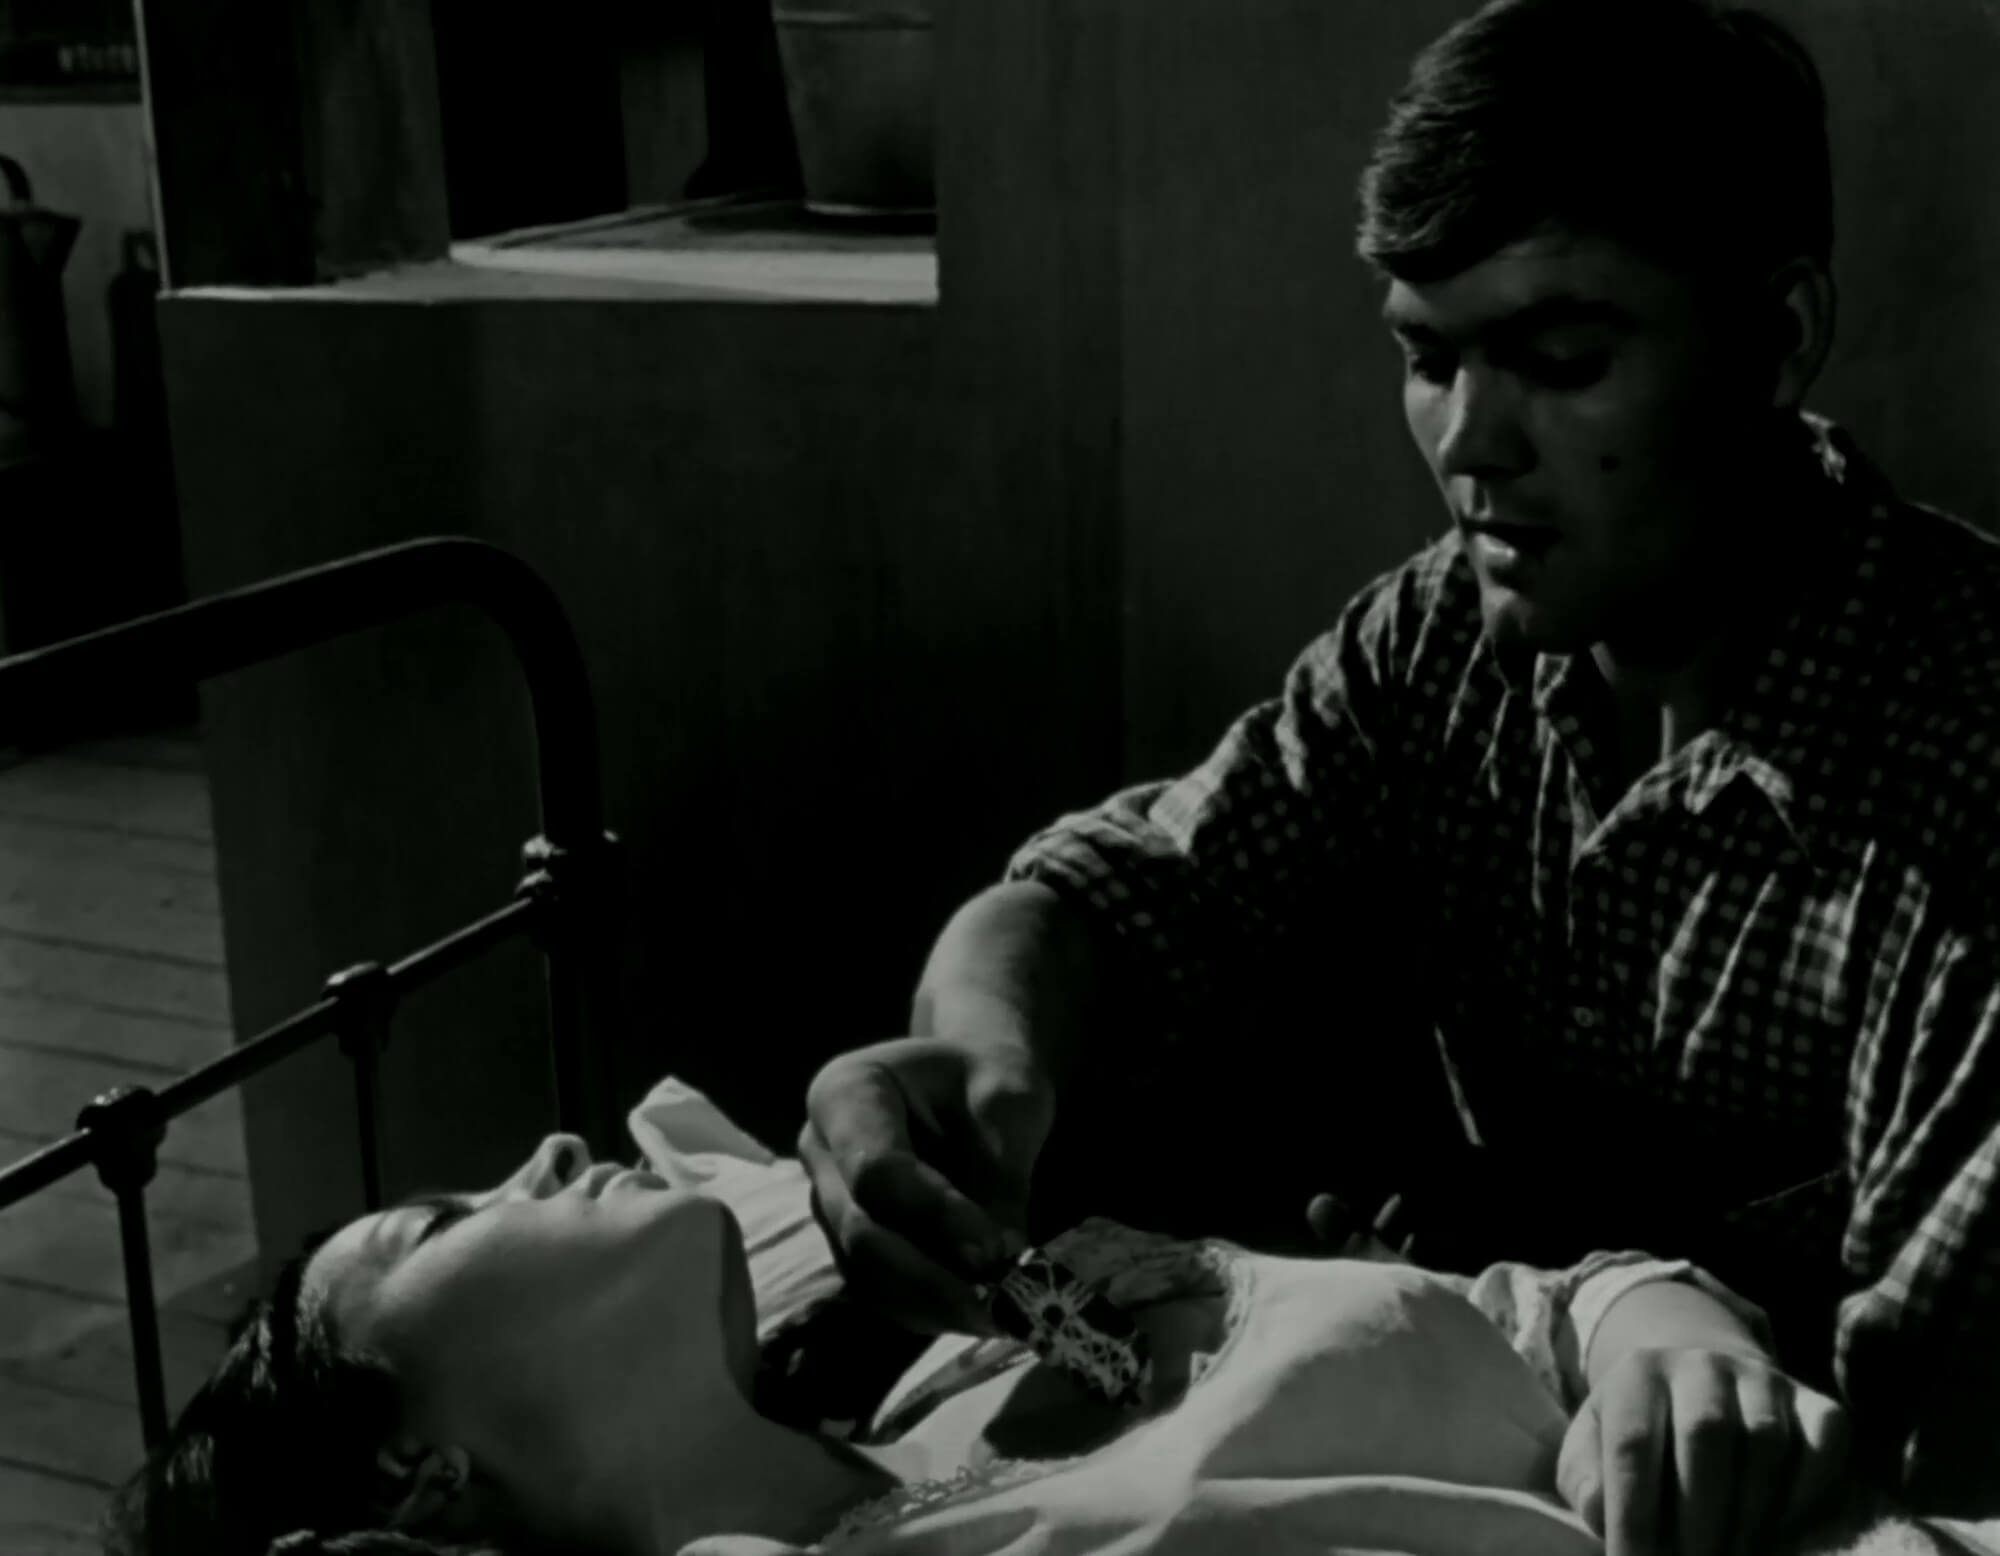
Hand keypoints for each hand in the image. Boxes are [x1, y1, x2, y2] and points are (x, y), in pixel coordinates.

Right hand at [799, 1036, 1054, 1335]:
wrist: (966, 1084)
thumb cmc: (985, 1078)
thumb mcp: (1008, 1100)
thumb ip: (1001, 1174)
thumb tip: (1002, 1260)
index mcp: (846, 1091)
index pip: (875, 1169)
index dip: (933, 1215)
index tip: (995, 1248)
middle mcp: (821, 1150)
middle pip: (862, 1229)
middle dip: (933, 1277)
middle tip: (1002, 1304)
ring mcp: (828, 1202)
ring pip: (866, 1272)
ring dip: (935, 1303)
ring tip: (1001, 1314)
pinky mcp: (847, 1243)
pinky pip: (880, 1291)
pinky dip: (931, 1310)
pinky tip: (981, 1313)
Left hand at [1557, 1346, 1853, 1555]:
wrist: (1698, 1383)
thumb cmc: (1640, 1435)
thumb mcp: (1594, 1447)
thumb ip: (1587, 1481)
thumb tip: (1604, 1516)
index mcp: (1637, 1375)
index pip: (1634, 1442)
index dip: (1634, 1511)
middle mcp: (1701, 1365)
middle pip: (1705, 1432)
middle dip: (1699, 1514)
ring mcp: (1761, 1378)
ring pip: (1766, 1438)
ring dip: (1751, 1510)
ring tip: (1732, 1554)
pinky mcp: (1812, 1400)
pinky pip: (1823, 1438)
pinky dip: (1807, 1489)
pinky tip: (1782, 1528)